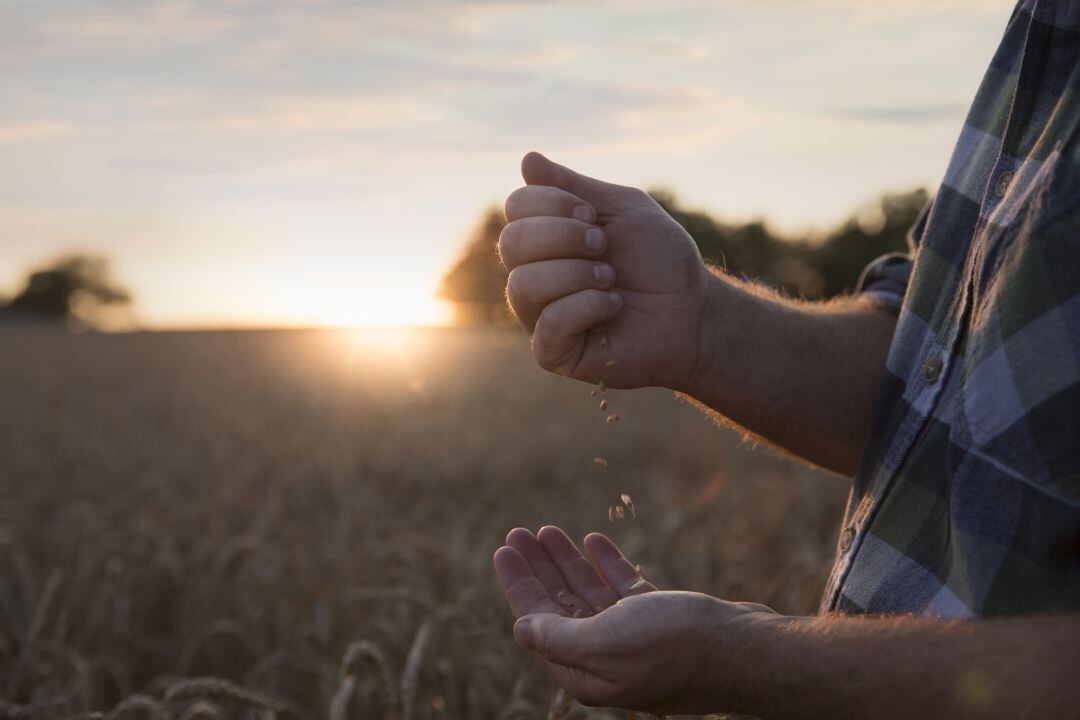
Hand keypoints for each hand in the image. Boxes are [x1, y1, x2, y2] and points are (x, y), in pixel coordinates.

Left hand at [493, 526, 776, 714]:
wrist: (746, 651)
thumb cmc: (675, 648)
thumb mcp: (605, 644)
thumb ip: (559, 637)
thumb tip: (521, 629)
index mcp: (587, 672)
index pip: (537, 624)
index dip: (518, 585)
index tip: (504, 549)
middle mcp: (607, 660)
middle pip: (560, 607)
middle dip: (538, 569)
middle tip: (518, 532)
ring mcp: (636, 640)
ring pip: (590, 596)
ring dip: (568, 562)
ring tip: (547, 530)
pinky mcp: (663, 622)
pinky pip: (624, 590)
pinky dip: (607, 564)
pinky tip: (593, 539)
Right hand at [500, 152, 712, 389]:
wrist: (693, 310)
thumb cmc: (660, 260)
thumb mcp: (622, 208)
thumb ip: (574, 186)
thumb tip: (526, 160)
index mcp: (546, 238)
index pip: (516, 207)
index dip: (553, 203)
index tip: (595, 217)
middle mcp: (534, 274)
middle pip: (511, 242)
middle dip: (565, 238)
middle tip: (603, 246)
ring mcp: (539, 316)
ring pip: (522, 285)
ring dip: (578, 274)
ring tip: (611, 280)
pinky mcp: (552, 352)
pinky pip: (548, 323)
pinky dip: (587, 307)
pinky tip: (613, 307)